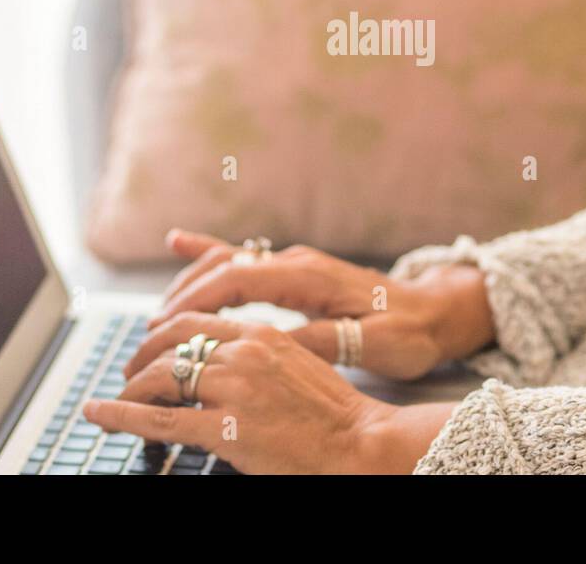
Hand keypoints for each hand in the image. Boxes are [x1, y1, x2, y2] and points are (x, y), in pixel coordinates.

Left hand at [85, 313, 454, 473]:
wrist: (358, 442)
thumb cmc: (334, 411)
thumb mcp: (297, 362)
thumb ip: (259, 353)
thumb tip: (223, 358)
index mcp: (261, 333)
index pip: (195, 321)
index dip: (162, 331)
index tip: (149, 345)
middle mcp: (243, 353)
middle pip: (170, 343)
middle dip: (140, 358)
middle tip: (128, 375)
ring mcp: (233, 389)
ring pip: (160, 378)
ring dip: (131, 390)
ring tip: (119, 401)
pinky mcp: (225, 427)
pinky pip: (160, 420)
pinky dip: (122, 416)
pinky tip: (101, 415)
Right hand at [134, 230, 493, 380]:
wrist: (436, 312)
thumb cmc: (408, 332)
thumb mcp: (370, 343)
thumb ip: (321, 339)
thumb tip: (273, 340)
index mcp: (311, 276)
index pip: (240, 277)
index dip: (198, 300)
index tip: (166, 325)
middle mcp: (298, 262)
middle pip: (225, 267)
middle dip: (183, 295)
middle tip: (149, 331)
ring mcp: (296, 263)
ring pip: (230, 261)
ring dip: (191, 282)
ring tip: (157, 313)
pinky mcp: (297, 272)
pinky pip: (245, 257)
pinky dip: (210, 253)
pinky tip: (178, 242)